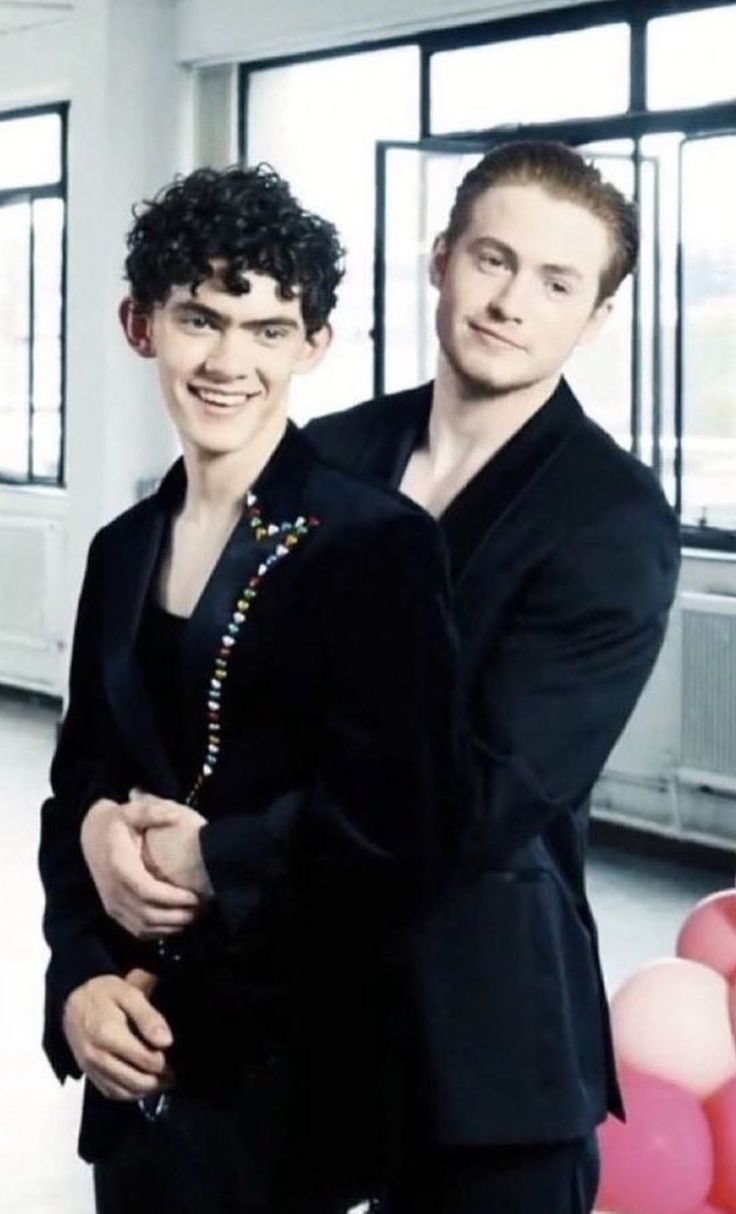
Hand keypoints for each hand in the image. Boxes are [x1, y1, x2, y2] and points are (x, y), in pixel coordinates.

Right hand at [63, 968, 172, 1100]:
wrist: (72, 1000)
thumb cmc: (103, 993)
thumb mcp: (128, 993)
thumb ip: (148, 1017)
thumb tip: (166, 1041)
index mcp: (109, 1035)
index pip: (146, 1060)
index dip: (165, 1062)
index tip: (175, 1056)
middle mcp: (98, 1056)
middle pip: (136, 1081)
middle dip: (159, 1080)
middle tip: (174, 1073)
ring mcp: (91, 1068)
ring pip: (124, 1092)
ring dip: (146, 1091)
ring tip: (163, 1081)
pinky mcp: (88, 1073)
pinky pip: (111, 1093)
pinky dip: (129, 1094)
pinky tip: (142, 1086)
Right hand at [81, 797, 202, 938]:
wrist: (91, 835)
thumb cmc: (116, 822)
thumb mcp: (131, 811)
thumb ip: (152, 811)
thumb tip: (175, 815)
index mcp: (119, 868)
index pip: (148, 892)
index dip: (172, 898)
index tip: (195, 896)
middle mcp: (114, 891)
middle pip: (148, 914)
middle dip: (178, 915)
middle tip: (203, 909)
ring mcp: (113, 905)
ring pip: (144, 927)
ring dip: (172, 926)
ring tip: (196, 916)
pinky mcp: (114, 912)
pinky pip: (138, 931)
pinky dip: (160, 932)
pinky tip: (179, 923)